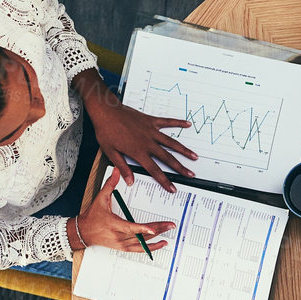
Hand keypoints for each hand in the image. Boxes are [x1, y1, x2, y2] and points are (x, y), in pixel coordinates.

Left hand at [76, 73, 196, 191]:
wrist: (106, 111)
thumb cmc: (106, 131)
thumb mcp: (110, 152)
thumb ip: (122, 167)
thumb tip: (129, 181)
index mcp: (138, 152)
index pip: (154, 170)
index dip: (164, 181)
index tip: (172, 188)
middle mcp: (147, 142)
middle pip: (168, 158)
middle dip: (180, 168)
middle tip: (190, 174)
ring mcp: (151, 131)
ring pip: (171, 142)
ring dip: (184, 150)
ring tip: (194, 156)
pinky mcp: (151, 121)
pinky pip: (167, 122)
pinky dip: (178, 123)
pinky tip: (187, 124)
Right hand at [78, 170, 172, 252]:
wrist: (84, 232)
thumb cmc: (92, 217)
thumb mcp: (100, 199)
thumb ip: (110, 184)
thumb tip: (117, 170)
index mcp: (114, 224)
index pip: (131, 228)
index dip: (143, 229)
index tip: (154, 229)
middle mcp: (119, 236)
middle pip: (141, 235)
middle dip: (158, 230)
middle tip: (170, 225)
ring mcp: (122, 244)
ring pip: (143, 243)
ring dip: (157, 239)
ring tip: (168, 233)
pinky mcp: (123, 248)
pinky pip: (140, 250)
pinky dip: (151, 248)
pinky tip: (161, 244)